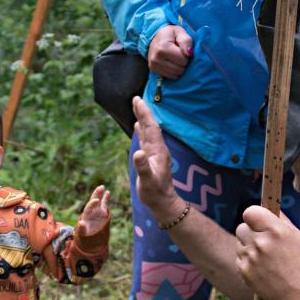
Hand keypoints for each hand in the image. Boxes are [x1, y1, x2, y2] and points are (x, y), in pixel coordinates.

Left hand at [77, 185, 110, 235]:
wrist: (91, 234)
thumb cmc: (85, 233)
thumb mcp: (82, 232)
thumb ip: (81, 227)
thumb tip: (81, 223)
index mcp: (86, 214)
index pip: (89, 207)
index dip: (92, 203)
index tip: (96, 200)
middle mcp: (92, 210)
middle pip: (93, 200)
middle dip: (96, 194)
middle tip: (99, 188)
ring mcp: (98, 210)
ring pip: (99, 200)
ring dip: (100, 193)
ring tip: (102, 186)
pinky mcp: (103, 212)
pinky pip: (104, 203)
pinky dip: (106, 198)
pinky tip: (108, 192)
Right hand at [131, 97, 185, 221]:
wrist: (163, 202)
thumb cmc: (154, 193)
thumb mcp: (147, 181)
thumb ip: (143, 167)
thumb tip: (138, 152)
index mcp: (157, 151)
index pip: (151, 128)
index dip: (144, 114)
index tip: (138, 100)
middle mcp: (157, 149)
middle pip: (150, 126)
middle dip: (143, 112)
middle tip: (136, 98)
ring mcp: (155, 153)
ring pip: (148, 131)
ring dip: (143, 118)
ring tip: (137, 107)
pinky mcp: (152, 157)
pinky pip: (146, 139)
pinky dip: (142, 130)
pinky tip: (138, 126)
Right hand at [147, 24, 192, 78]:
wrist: (154, 36)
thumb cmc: (170, 34)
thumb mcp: (179, 32)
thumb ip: (186, 41)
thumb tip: (190, 54)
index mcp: (163, 48)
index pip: (183, 60)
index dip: (186, 55)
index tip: (181, 49)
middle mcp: (156, 58)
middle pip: (180, 69)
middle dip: (183, 63)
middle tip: (179, 54)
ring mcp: (153, 66)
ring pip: (176, 75)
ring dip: (179, 68)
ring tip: (175, 58)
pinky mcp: (153, 70)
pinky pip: (171, 76)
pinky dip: (174, 71)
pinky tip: (171, 63)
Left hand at [234, 205, 299, 299]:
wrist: (296, 298)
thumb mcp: (297, 238)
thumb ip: (281, 220)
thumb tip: (269, 206)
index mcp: (277, 231)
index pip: (250, 212)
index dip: (253, 216)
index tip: (258, 221)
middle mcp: (262, 242)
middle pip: (241, 227)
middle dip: (249, 232)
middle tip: (261, 241)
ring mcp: (251, 257)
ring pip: (239, 243)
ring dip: (248, 247)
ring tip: (264, 258)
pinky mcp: (243, 271)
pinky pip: (239, 258)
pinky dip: (247, 261)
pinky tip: (261, 269)